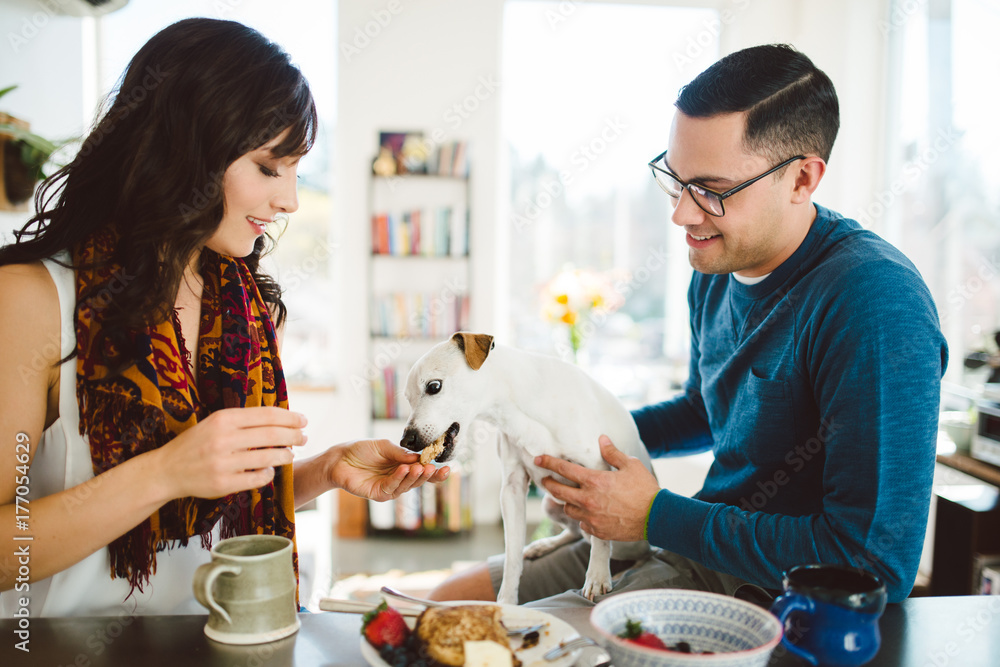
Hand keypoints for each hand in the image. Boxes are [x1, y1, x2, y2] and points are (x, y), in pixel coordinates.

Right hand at [153, 406, 306, 500]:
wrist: (165, 470)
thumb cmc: (197, 444)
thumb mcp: (215, 423)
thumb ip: (243, 421)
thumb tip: (282, 419)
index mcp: (223, 419)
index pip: (267, 415)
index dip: (290, 417)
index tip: (303, 420)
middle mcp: (223, 438)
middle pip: (271, 434)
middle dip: (293, 435)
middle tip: (304, 437)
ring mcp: (223, 462)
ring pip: (268, 457)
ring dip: (285, 455)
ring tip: (291, 454)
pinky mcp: (222, 484)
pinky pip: (257, 479)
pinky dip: (268, 474)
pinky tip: (270, 470)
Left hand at [332, 439, 449, 500]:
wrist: (340, 458)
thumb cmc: (361, 450)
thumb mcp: (384, 446)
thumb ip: (400, 453)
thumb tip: (419, 457)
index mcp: (403, 466)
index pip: (423, 471)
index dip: (435, 472)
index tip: (448, 467)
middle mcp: (399, 479)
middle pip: (419, 481)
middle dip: (428, 475)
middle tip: (434, 468)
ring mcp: (389, 488)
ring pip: (407, 486)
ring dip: (415, 477)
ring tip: (421, 468)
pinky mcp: (378, 494)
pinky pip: (392, 487)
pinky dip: (399, 478)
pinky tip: (404, 470)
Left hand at [536, 435, 659, 541]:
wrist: (657, 517)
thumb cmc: (645, 489)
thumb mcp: (631, 465)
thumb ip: (613, 453)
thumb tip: (602, 439)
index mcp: (595, 481)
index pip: (564, 469)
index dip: (549, 462)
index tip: (539, 458)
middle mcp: (588, 500)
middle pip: (558, 491)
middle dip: (548, 484)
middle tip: (545, 479)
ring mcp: (592, 517)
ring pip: (568, 508)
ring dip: (567, 501)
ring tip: (569, 496)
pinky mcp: (598, 531)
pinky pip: (582, 523)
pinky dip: (582, 517)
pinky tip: (587, 512)